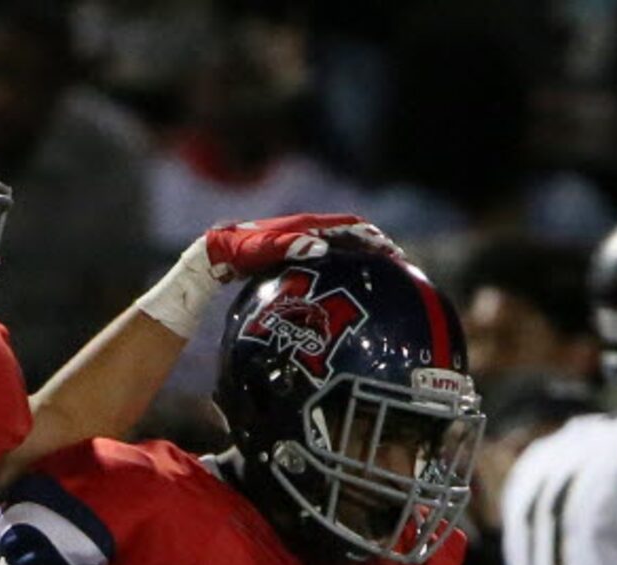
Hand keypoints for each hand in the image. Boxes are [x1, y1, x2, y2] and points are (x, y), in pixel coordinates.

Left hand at [203, 213, 399, 280]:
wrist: (220, 252)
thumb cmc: (242, 250)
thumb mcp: (265, 249)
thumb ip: (291, 246)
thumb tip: (320, 248)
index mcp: (308, 224)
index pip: (350, 225)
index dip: (372, 236)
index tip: (391, 251)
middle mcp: (309, 230)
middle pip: (352, 235)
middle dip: (375, 246)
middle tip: (396, 265)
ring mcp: (304, 242)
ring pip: (342, 247)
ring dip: (362, 257)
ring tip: (379, 276)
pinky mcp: (298, 255)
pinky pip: (329, 259)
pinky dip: (345, 267)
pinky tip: (348, 287)